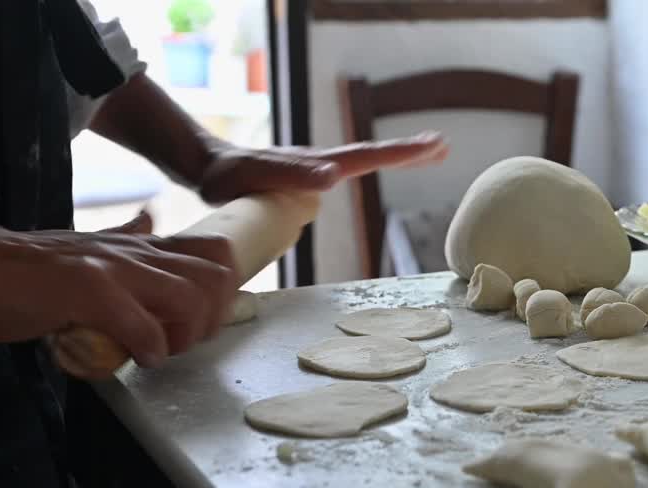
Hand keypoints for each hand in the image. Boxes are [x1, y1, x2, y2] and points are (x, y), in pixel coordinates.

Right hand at [0, 212, 237, 367]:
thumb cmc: (17, 269)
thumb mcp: (84, 248)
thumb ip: (120, 238)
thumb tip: (147, 218)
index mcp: (136, 244)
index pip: (214, 253)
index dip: (222, 293)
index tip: (197, 323)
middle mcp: (133, 250)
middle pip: (218, 273)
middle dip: (212, 317)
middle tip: (180, 341)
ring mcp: (111, 267)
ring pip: (191, 297)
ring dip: (184, 335)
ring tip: (157, 350)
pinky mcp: (87, 291)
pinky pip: (144, 327)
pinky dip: (149, 351)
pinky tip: (133, 359)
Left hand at [198, 131, 448, 203]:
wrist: (204, 169)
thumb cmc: (226, 177)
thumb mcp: (256, 177)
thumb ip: (293, 176)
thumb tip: (334, 177)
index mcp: (316, 165)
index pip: (366, 158)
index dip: (402, 154)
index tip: (434, 145)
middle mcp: (319, 166)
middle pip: (371, 156)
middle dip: (408, 151)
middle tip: (443, 145)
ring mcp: (312, 173)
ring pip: (360, 162)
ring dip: (393, 158)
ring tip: (425, 153)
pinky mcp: (302, 182)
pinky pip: (342, 173)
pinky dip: (366, 168)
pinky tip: (365, 172)